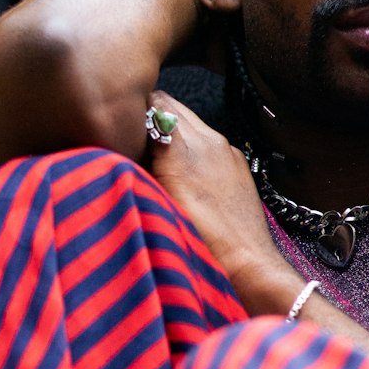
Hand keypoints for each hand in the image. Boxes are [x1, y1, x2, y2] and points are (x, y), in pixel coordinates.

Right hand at [144, 91, 290, 304]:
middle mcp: (209, 139)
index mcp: (185, 144)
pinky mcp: (239, 166)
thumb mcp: (159, 201)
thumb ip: (142, 163)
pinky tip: (183, 177)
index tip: (119, 126)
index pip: (152, 101)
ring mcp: (227, 151)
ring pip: (190, 124)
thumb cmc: (202, 243)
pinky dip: (191, 149)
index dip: (133, 110)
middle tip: (131, 141)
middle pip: (171, 106)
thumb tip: (126, 138)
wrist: (249, 267)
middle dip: (149, 116)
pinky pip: (209, 143)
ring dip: (170, 133)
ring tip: (155, 160)